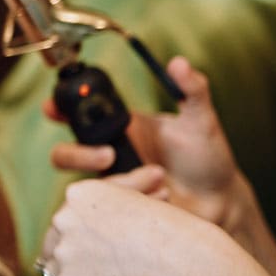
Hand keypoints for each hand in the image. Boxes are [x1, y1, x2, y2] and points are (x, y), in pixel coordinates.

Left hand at [39, 171, 196, 275]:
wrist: (175, 257)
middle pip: (56, 242)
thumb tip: (109, 240)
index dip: (84, 235)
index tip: (102, 250)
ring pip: (56, 271)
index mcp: (81, 193)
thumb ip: (114, 220)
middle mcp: (64, 218)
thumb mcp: (139, 209)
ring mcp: (65, 250)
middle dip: (74, 260)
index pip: (71, 216)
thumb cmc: (172, 233)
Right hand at [44, 56, 244, 230]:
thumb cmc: (209, 158)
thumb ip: (192, 90)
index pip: (75, 115)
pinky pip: (108, 209)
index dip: (55, 109)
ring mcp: (113, 185)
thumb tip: (179, 63)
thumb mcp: (202, 120)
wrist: (222, 202)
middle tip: (107, 155)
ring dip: (112, 183)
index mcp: (120, 128)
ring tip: (149, 178)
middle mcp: (108, 155)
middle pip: (63, 155)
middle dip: (75, 154)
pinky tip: (164, 195)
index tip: (53, 108)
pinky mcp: (122, 212)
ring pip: (81, 187)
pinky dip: (136, 198)